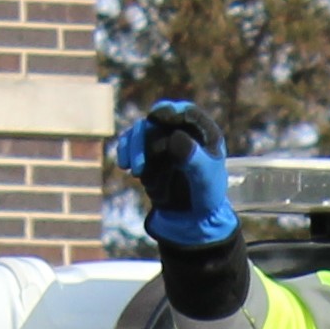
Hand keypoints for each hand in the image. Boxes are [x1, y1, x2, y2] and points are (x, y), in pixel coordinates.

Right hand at [114, 102, 236, 249]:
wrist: (195, 216)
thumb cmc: (206, 195)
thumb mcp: (204, 178)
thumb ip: (193, 158)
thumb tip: (174, 138)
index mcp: (203, 131)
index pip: (186, 112)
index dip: (169, 112)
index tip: (154, 117)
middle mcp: (182, 129)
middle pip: (158, 121)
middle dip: (144, 138)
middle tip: (139, 166)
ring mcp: (164, 138)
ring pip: (142, 131)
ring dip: (134, 148)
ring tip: (134, 172)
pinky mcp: (149, 149)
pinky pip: (133, 142)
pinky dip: (126, 151)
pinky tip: (123, 165)